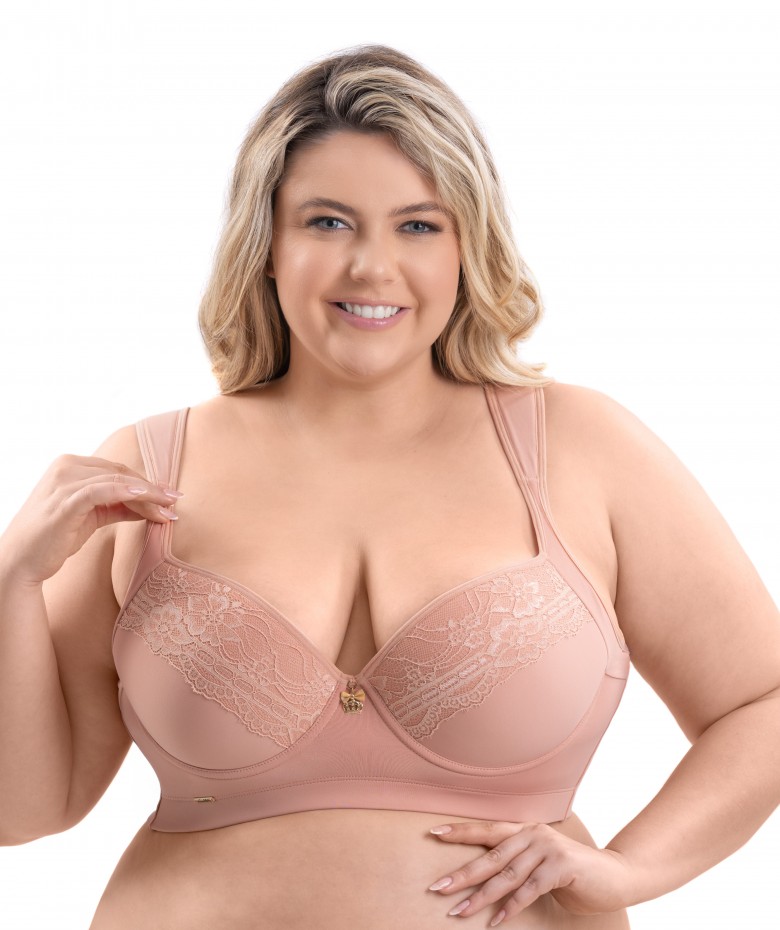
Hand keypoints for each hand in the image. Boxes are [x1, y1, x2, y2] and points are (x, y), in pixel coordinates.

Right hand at [0, 454, 181, 585]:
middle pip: (121, 473)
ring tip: (169, 508)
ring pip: (117, 481)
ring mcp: (64, 482)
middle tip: (176, 502)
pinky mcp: (64, 500)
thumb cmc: (55, 537)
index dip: (147, 482)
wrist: (21, 559)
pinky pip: (101, 490)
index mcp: (72, 465)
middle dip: (152, 489)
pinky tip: (146, 498)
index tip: (170, 496)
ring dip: (147, 494)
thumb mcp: (93, 516)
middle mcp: (66, 466)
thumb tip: (154, 506)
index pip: (118, 470)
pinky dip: (126, 492)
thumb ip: (120, 506)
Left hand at [426, 820, 632, 924]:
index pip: (487, 830)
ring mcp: (547, 848)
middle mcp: (533, 834)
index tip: (433, 834)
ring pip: (506, 875)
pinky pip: (529, 889)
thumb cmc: (573, 873)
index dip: (461, 831)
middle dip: (462, 873)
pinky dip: (511, 907)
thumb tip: (482, 878)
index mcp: (525, 830)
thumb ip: (517, 864)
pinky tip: (495, 922)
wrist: (616, 876)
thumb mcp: (540, 864)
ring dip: (481, 896)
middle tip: (437, 888)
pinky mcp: (561, 866)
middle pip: (490, 855)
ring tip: (459, 911)